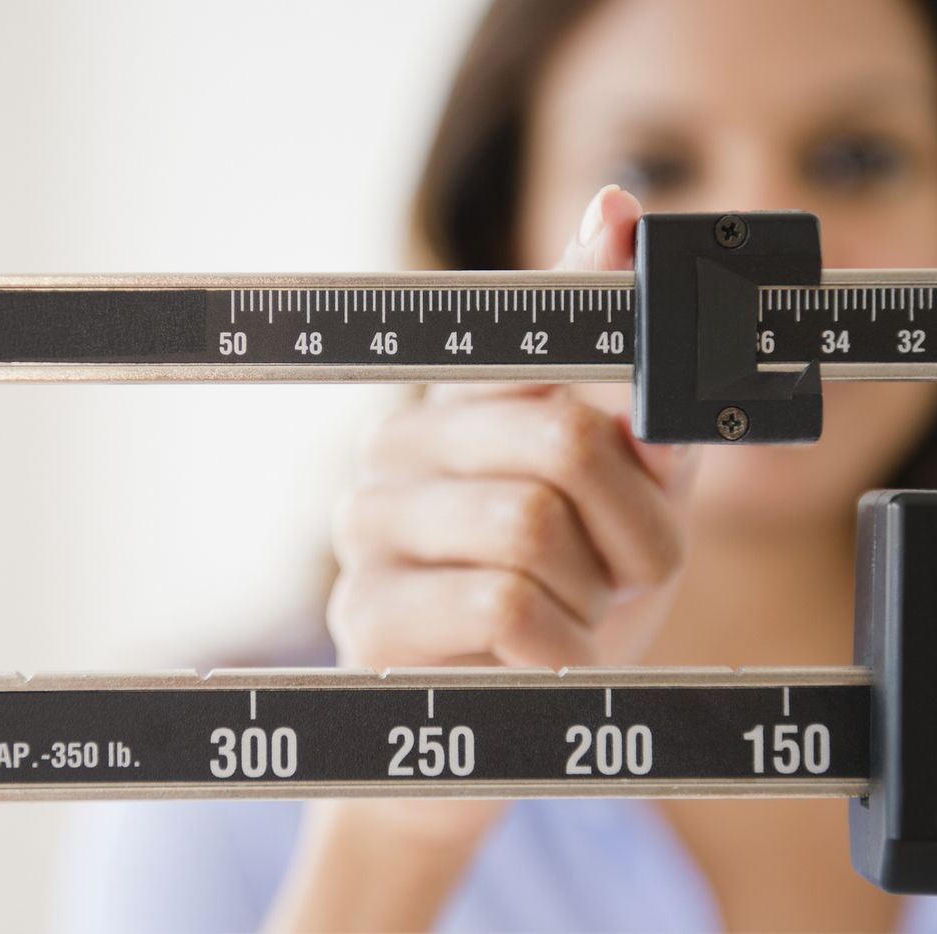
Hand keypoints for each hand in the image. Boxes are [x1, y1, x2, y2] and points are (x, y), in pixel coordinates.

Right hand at [327, 184, 698, 839]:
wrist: (487, 736)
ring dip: (591, 596)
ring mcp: (367, 528)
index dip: (605, 325)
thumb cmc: (564, 605)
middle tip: (621, 575)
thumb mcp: (624, 505)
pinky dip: (560, 647)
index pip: (529, 335)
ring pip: (531, 526)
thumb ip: (634, 394)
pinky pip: (502, 606)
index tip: (641, 275)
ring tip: (571, 621)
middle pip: (560, 440)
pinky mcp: (363, 612)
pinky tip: (542, 659)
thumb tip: (623, 215)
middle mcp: (397, 448)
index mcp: (456, 409)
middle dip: (629, 526)